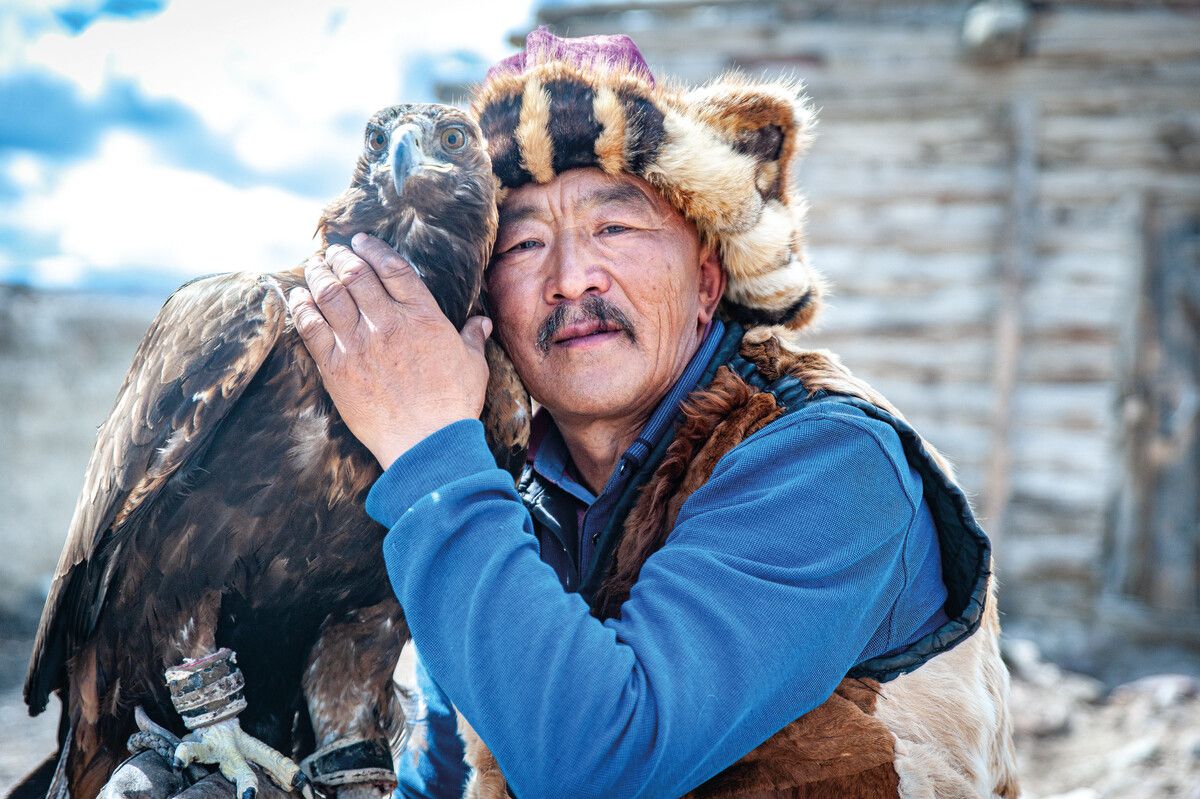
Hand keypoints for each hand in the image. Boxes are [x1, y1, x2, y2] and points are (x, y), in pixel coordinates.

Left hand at [287, 233, 491, 469]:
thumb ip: (472, 337)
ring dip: (318, 274)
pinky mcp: (336, 368)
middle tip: (334, 252)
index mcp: (423, 316)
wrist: (426, 443)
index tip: (361, 241)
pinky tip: (298, 297)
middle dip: (341, 258)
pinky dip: (301, 308)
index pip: (393, 268)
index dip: (374, 249)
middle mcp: (388, 323)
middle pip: (356, 275)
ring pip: (329, 294)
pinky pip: (311, 328)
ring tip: (314, 266)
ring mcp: (358, 345)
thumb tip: (482, 322)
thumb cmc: (453, 405)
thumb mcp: (472, 365)